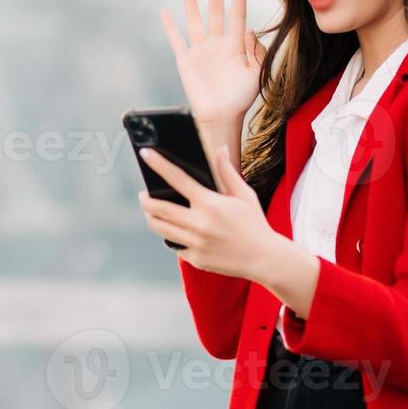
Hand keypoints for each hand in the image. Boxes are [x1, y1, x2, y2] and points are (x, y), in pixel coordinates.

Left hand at [136, 141, 281, 278]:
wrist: (264, 258)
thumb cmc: (254, 224)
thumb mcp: (244, 195)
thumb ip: (227, 172)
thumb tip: (220, 149)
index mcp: (210, 204)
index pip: (177, 179)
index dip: (158, 164)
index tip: (145, 154)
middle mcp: (199, 224)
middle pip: (158, 208)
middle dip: (145, 199)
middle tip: (143, 194)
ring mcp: (195, 243)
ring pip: (160, 228)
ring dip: (151, 217)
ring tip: (151, 211)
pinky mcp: (195, 259)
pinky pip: (174, 244)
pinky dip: (171, 235)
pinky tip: (173, 229)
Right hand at [160, 0, 264, 125]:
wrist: (221, 117)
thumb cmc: (240, 99)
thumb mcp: (256, 75)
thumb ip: (256, 52)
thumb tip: (249, 29)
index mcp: (235, 46)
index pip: (237, 16)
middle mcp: (217, 44)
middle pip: (215, 12)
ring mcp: (200, 51)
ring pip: (195, 21)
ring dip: (192, 3)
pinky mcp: (186, 61)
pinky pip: (176, 40)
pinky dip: (170, 27)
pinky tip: (166, 13)